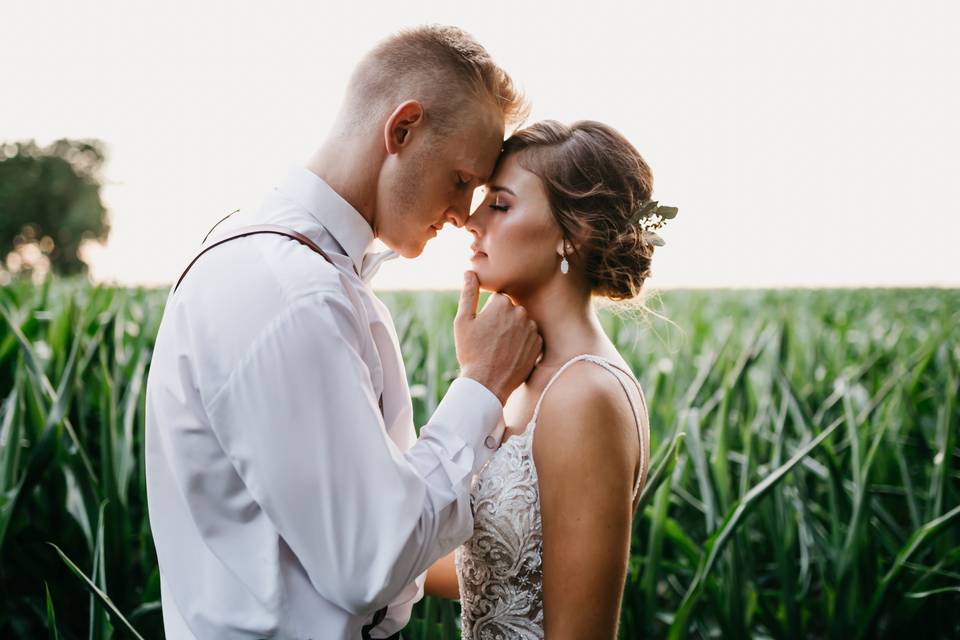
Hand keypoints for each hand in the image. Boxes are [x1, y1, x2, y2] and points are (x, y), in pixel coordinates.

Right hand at [454, 271, 541, 404]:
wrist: (487, 384)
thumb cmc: (471, 352)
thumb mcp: (463, 321)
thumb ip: (468, 293)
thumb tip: (470, 272)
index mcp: (502, 303)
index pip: (498, 300)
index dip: (488, 313)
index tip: (482, 328)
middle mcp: (521, 312)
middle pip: (511, 310)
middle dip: (502, 320)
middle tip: (490, 340)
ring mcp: (532, 329)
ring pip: (521, 323)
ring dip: (513, 331)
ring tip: (500, 349)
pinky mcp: (538, 345)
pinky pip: (530, 337)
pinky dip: (522, 344)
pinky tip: (511, 354)